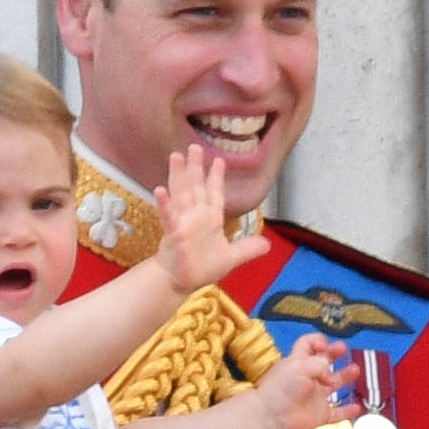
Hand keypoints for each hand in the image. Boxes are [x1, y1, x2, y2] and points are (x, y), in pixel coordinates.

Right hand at [153, 145, 271, 292]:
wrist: (182, 282)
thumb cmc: (202, 268)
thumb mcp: (231, 258)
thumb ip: (247, 248)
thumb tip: (268, 244)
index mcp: (210, 219)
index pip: (215, 194)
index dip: (217, 178)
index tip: (219, 160)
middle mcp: (196, 216)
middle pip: (196, 187)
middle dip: (196, 167)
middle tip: (194, 147)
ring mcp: (183, 223)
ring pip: (181, 194)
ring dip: (179, 175)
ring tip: (176, 156)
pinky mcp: (174, 233)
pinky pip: (168, 216)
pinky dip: (164, 204)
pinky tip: (159, 190)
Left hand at [252, 336, 360, 428]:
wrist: (274, 418)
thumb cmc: (281, 390)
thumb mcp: (300, 366)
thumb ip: (320, 364)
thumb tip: (329, 374)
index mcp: (298, 363)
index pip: (307, 345)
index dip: (317, 341)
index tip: (324, 344)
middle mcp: (308, 378)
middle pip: (324, 362)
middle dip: (335, 353)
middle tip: (343, 349)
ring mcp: (315, 397)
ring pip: (334, 385)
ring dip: (345, 376)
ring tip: (355, 370)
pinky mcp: (320, 415)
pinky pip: (338, 413)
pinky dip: (348, 411)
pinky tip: (358, 407)